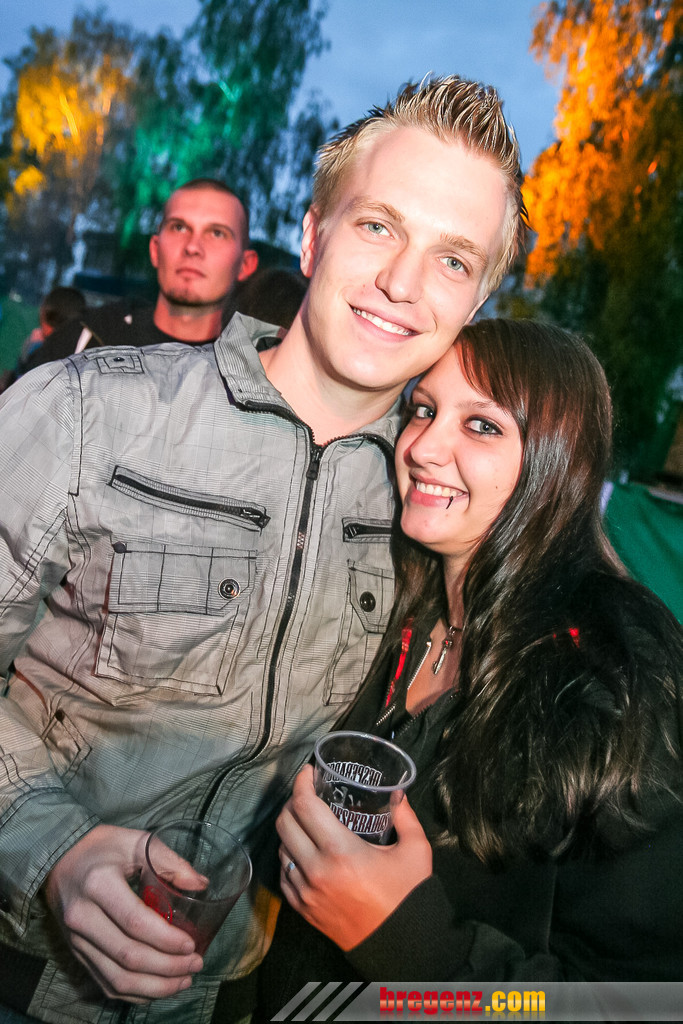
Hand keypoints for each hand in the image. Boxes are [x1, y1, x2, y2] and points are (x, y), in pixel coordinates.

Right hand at [44, 825, 203, 1002]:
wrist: (60, 857)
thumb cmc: (103, 847)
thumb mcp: (137, 842)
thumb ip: (170, 862)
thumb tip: (201, 885)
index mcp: (98, 885)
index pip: (135, 922)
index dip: (166, 940)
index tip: (192, 945)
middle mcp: (83, 917)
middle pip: (128, 956)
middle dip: (167, 968)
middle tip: (195, 964)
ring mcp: (76, 940)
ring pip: (117, 978)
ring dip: (154, 987)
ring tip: (184, 981)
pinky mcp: (76, 952)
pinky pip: (105, 983)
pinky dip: (134, 993)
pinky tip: (158, 987)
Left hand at [277, 765, 431, 950]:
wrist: (402, 947)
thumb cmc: (408, 896)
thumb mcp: (415, 850)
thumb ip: (405, 816)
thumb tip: (396, 793)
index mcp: (341, 852)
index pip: (305, 807)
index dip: (301, 783)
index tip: (308, 772)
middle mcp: (316, 871)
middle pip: (284, 824)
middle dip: (292, 802)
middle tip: (308, 795)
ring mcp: (306, 893)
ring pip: (281, 849)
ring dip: (290, 830)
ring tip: (308, 822)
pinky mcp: (303, 910)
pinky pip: (284, 875)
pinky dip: (289, 857)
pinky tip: (305, 851)